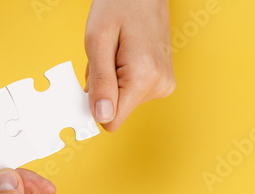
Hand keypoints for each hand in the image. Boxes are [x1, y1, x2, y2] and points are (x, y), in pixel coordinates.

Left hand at [85, 0, 175, 131]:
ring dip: (112, 80)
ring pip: (123, 101)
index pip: (112, 120)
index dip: (94, 105)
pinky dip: (122, 76)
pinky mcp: (163, 80)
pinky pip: (132, 91)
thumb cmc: (119, 5)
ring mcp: (164, 83)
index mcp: (144, 78)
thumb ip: (100, 82)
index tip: (91, 83)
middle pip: (116, 110)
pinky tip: (125, 54)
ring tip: (117, 52)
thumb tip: (102, 117)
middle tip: (107, 57)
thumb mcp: (97, 42)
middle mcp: (159, 85)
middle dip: (103, 87)